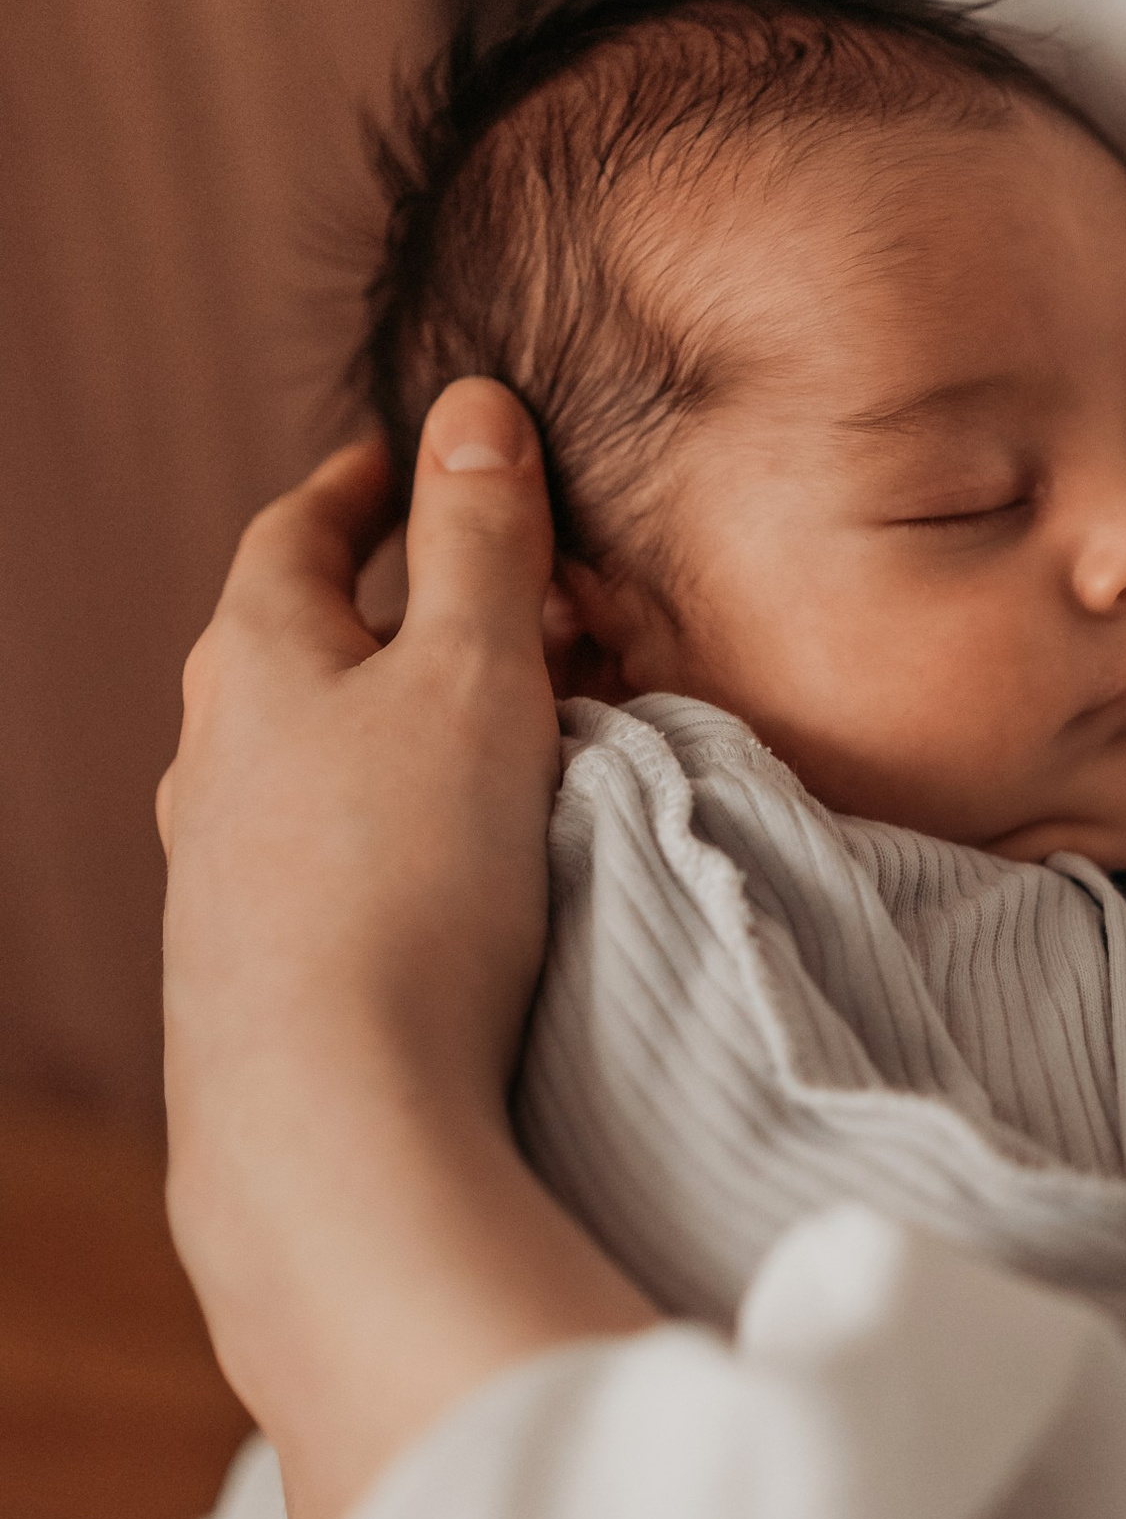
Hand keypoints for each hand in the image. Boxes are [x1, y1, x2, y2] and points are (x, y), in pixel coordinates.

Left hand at [161, 381, 650, 1518]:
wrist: (326, 1111)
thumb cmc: (404, 875)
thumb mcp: (473, 674)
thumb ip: (483, 541)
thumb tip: (472, 407)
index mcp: (254, 658)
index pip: (298, 533)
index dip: (367, 489)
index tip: (418, 463)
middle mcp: (215, 756)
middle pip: (304, 642)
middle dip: (406, 606)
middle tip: (517, 600)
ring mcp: (225, 869)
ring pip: (316, 753)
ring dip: (405, 722)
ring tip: (510, 730)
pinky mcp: (259, 965)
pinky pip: (331, 849)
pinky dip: (398, 816)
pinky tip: (458, 859)